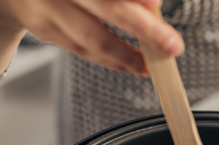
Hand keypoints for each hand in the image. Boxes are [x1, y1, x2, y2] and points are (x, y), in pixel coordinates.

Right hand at [0, 0, 183, 75]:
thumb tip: (154, 6)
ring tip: (155, 64)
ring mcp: (47, 8)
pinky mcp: (45, 29)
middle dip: (144, 28)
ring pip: (93, 38)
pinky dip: (114, 60)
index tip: (156, 5)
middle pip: (106, 7)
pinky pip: (84, 50)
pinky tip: (136, 65)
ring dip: (129, 56)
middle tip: (173, 44)